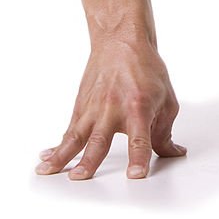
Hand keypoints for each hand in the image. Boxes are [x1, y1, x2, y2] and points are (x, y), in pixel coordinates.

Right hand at [35, 40, 185, 179]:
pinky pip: (68, 130)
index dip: (139, 158)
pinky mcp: (82, 107)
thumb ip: (165, 133)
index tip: (137, 175)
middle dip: (90, 160)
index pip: (140, 139)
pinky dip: (57, 145)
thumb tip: (172, 155)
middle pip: (100, 139)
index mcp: (139, 108)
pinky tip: (45, 157)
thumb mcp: (166, 100)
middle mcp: (113, 109)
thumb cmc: (146, 70)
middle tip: (80, 176)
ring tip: (46, 170)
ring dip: (61, 155)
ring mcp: (94, 108)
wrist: (122, 42)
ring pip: (76, 136)